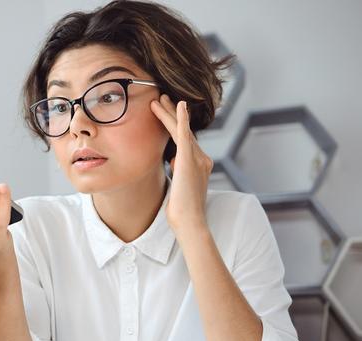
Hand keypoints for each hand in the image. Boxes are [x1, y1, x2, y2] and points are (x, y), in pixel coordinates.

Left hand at [150, 94, 213, 234]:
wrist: (189, 221)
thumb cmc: (182, 210)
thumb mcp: (180, 186)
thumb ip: (179, 171)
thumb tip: (174, 161)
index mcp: (200, 165)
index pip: (185, 140)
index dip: (175, 126)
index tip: (165, 114)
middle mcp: (202, 158)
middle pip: (184, 131)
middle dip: (172, 114)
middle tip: (162, 98)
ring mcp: (197, 158)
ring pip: (181, 129)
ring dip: (169, 113)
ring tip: (158, 99)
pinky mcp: (189, 160)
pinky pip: (185, 134)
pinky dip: (182, 118)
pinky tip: (178, 104)